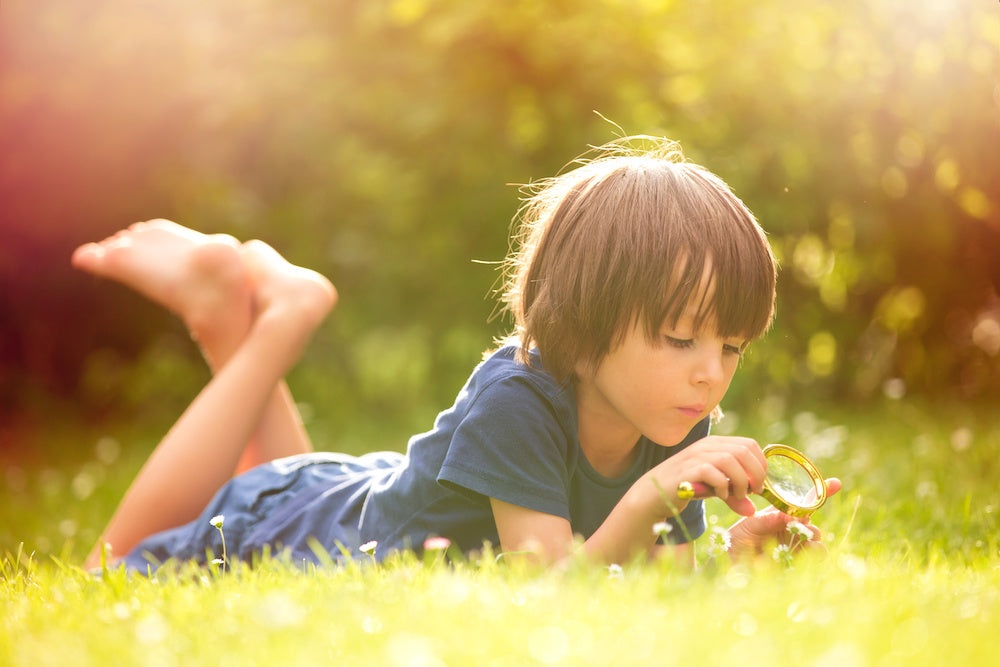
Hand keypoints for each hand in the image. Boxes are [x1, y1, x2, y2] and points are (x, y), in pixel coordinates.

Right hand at [648, 436, 766, 517]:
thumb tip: (752, 510)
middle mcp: (706, 446)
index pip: (749, 444)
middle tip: (753, 491)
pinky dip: (723, 486)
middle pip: (743, 450)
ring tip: (738, 495)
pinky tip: (721, 495)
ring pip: (730, 460)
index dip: (760, 464)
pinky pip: (713, 473)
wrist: (654, 494)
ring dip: (741, 481)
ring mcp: (695, 456)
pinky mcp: (687, 470)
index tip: (758, 484)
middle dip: (755, 473)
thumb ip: (733, 496)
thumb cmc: (687, 488)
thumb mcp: (715, 489)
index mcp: (716, 444)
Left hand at [727, 477, 841, 557]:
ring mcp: (795, 549)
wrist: (729, 560)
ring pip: (817, 545)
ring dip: (813, 543)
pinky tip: (796, 557)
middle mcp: (793, 532)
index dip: (822, 491)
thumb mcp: (751, 523)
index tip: (835, 483)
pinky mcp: (795, 566)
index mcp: (783, 516)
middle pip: (814, 528)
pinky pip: (813, 563)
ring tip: (801, 543)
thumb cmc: (738, 537)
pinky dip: (809, 558)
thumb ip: (770, 519)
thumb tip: (793, 516)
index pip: (806, 504)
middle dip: (811, 528)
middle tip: (797, 528)